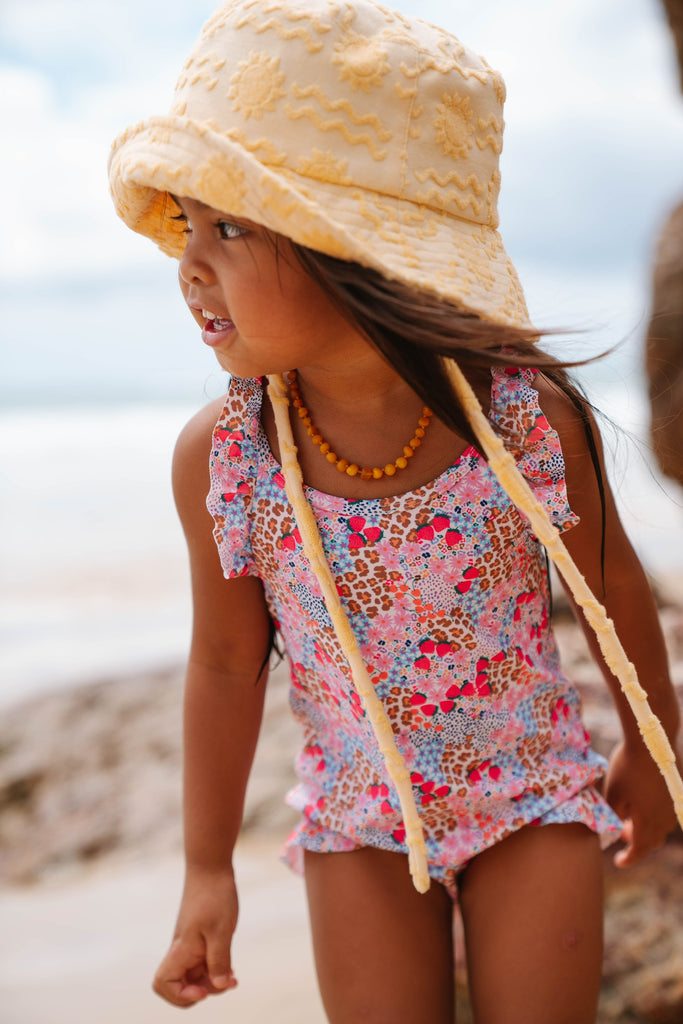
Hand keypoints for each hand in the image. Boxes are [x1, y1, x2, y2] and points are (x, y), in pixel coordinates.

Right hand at [153, 866, 238, 1006]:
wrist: (211, 867)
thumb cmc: (214, 895)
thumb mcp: (221, 931)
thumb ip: (219, 960)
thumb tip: (218, 985)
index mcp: (180, 950)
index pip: (164, 983)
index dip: (180, 995)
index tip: (203, 989)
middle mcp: (182, 950)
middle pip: (182, 985)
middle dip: (203, 991)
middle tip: (227, 981)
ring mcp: (191, 944)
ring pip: (196, 975)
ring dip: (212, 981)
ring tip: (232, 976)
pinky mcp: (201, 938)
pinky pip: (204, 963)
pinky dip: (216, 969)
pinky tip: (231, 967)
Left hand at [604, 738, 679, 867]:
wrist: (651, 742)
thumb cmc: (627, 768)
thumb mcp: (612, 794)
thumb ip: (612, 816)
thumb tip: (611, 831)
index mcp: (648, 823)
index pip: (639, 851)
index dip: (628, 858)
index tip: (617, 861)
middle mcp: (665, 819)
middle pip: (652, 841)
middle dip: (636, 841)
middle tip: (620, 831)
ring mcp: (673, 805)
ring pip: (661, 828)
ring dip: (645, 828)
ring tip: (629, 813)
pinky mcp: (676, 793)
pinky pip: (666, 813)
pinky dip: (654, 815)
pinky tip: (641, 799)